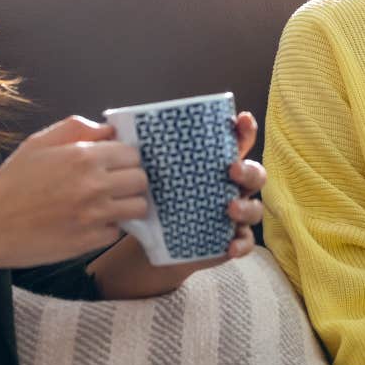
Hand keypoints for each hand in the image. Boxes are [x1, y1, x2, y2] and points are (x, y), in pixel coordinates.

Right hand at [0, 116, 148, 274]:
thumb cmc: (11, 184)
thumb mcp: (37, 144)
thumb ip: (75, 128)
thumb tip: (108, 129)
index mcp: (83, 157)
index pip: (132, 154)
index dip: (124, 158)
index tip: (114, 165)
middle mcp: (94, 185)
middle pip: (141, 180)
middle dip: (131, 181)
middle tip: (113, 185)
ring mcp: (95, 215)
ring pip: (138, 207)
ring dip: (127, 205)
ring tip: (108, 204)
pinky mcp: (90, 241)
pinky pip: (117, 231)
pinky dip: (108, 227)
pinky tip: (89, 222)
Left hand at [88, 111, 267, 297]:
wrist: (153, 241)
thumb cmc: (154, 199)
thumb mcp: (146, 174)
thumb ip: (132, 150)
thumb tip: (109, 128)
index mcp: (213, 164)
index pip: (236, 141)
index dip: (243, 129)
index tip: (239, 120)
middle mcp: (229, 187)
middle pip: (254, 173)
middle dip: (248, 169)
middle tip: (231, 170)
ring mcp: (232, 214)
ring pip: (254, 208)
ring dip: (247, 206)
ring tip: (229, 208)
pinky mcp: (229, 239)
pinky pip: (245, 242)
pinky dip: (241, 243)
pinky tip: (229, 245)